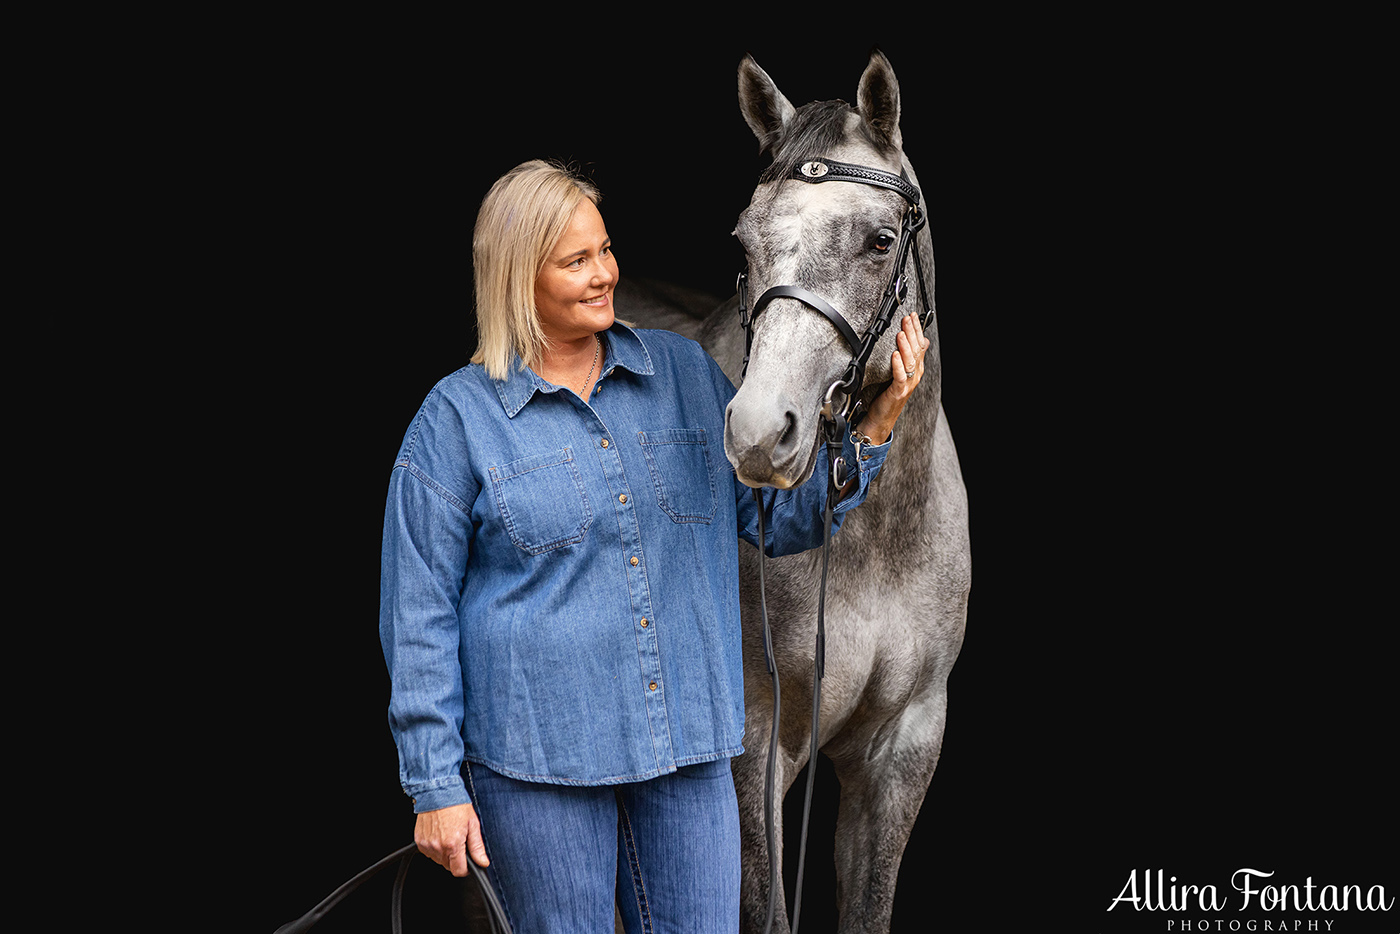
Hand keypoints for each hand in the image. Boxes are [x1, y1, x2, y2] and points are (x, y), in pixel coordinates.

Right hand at [414, 803, 489, 876]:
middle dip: (456, 858)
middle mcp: (438, 847)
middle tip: (460, 841)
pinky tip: (440, 834)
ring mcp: (427, 845)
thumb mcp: (473, 825)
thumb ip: (477, 847)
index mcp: (453, 845)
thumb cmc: (456, 805)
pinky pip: (429, 852)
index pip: (459, 871)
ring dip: (445, 853)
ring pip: (438, 860)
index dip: (466, 868)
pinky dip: (435, 847)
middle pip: (449, 866)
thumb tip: (482, 862)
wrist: (438, 792)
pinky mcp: (419, 841)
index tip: (468, 862)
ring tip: (449, 835)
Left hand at [861, 313, 928, 444]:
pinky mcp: (898, 392)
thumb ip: (905, 358)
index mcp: (916, 370)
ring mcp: (908, 384)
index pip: (920, 345)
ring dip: (905, 346)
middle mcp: (915, 376)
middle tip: (907, 319)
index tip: (912, 316)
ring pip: (910, 362)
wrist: (881, 418)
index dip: (917, 330)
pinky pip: (900, 376)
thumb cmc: (886, 395)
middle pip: (916, 350)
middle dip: (912, 333)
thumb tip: (914, 340)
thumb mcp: (898, 373)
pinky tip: (894, 355)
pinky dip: (897, 365)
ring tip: (901, 333)